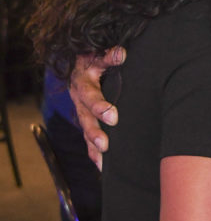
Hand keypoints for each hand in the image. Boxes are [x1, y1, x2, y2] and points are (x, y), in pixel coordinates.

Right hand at [69, 47, 125, 167]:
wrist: (79, 63)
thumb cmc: (93, 58)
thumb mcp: (98, 55)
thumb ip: (109, 56)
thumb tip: (121, 53)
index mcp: (82, 82)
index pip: (89, 95)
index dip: (100, 106)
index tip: (113, 117)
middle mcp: (79, 100)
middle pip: (85, 119)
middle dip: (95, 132)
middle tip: (105, 144)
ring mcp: (81, 112)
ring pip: (85, 132)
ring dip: (93, 147)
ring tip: (103, 162)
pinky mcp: (85, 121)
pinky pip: (87, 140)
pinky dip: (94, 154)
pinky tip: (102, 168)